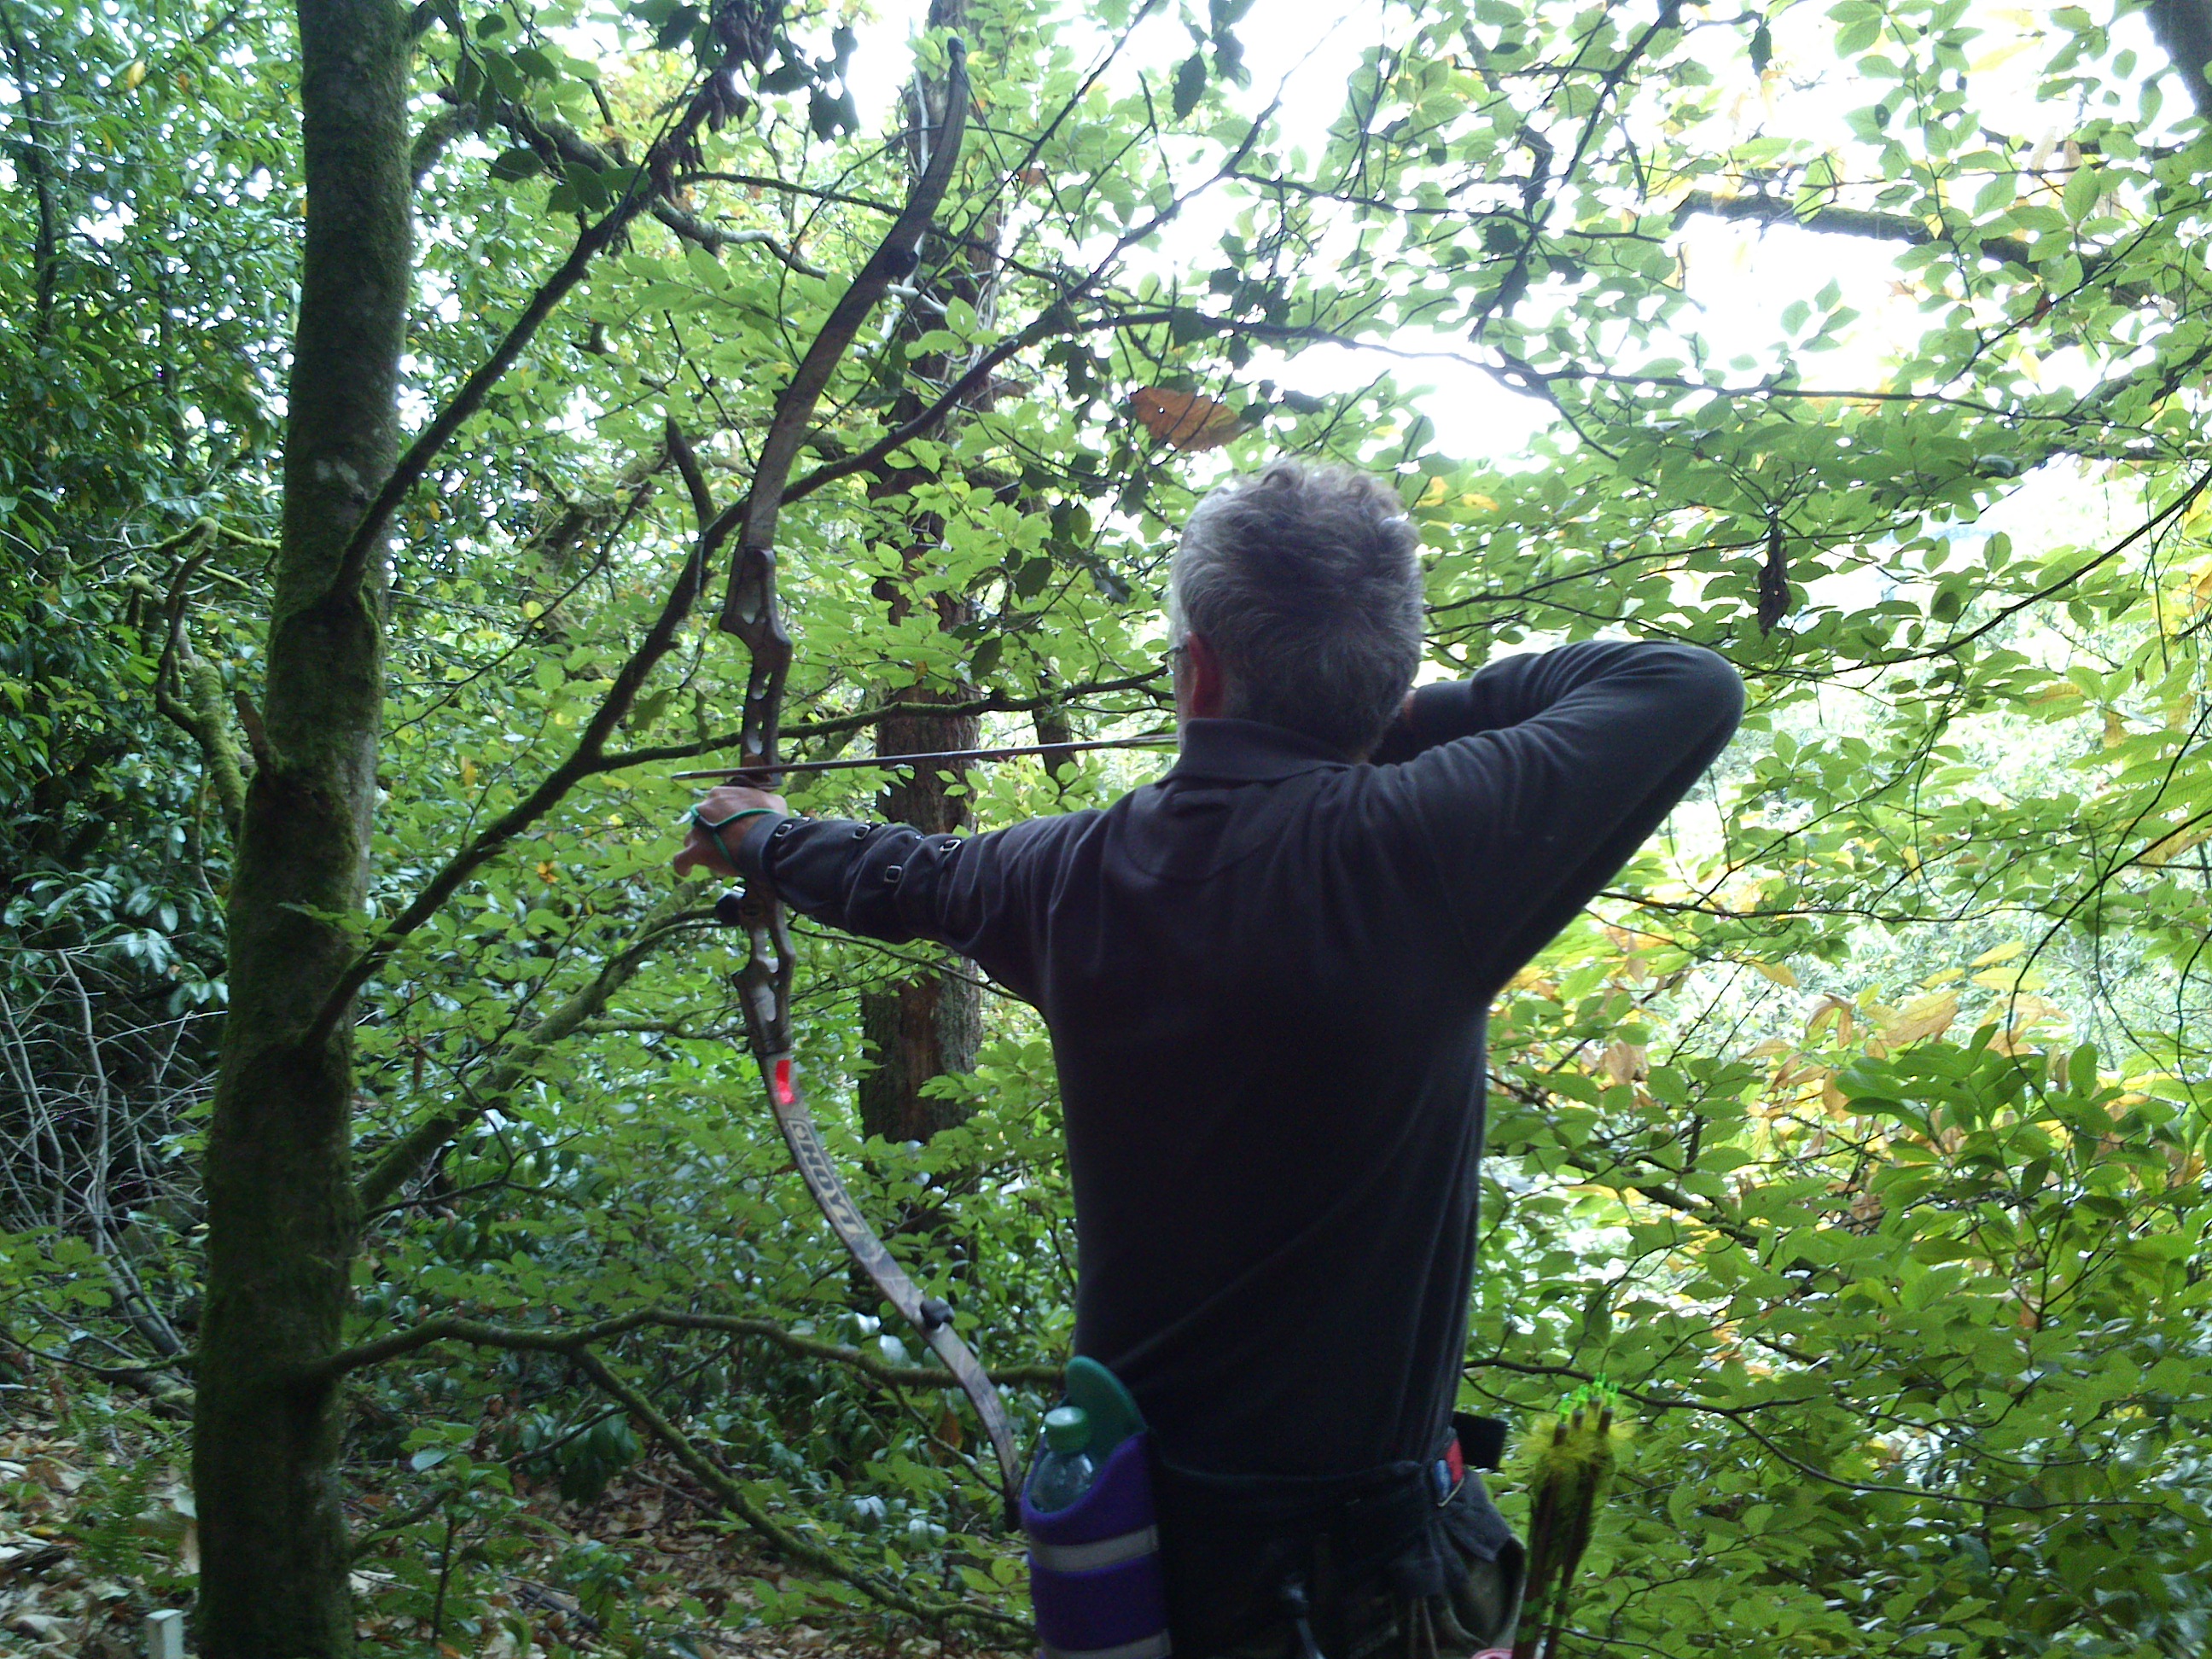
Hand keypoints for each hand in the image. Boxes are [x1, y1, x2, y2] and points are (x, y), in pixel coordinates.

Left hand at [673, 783, 787, 879]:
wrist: (764, 837)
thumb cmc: (769, 819)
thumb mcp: (772, 801)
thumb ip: (762, 800)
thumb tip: (765, 804)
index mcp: (719, 794)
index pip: (715, 805)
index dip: (722, 817)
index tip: (732, 826)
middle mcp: (704, 808)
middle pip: (701, 821)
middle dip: (710, 832)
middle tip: (725, 843)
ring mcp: (697, 829)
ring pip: (691, 838)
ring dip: (699, 846)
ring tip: (711, 857)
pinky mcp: (695, 850)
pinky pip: (681, 860)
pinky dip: (683, 865)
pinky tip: (687, 871)